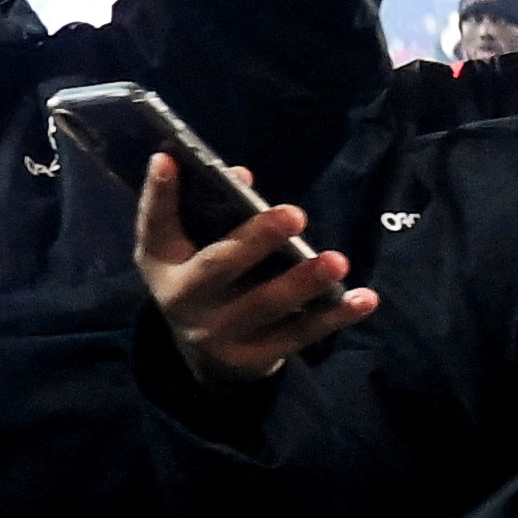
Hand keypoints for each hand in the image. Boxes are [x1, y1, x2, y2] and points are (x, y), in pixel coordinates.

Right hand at [136, 156, 373, 382]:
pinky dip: (334, 317)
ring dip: (304, 282)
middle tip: (295, 214)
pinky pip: (300, 334)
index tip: (168, 158)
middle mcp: (184, 300)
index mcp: (162, 264)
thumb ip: (202, 212)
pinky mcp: (255, 358)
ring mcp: (219, 334)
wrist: (205, 359)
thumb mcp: (184, 252)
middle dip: (257, 239)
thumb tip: (243, 175)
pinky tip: (364, 299)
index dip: (159, 193)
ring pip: (266, 304)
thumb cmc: (199, 283)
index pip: (154, 224)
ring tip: (337, 260)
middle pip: (220, 267)